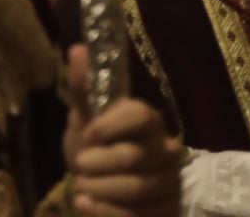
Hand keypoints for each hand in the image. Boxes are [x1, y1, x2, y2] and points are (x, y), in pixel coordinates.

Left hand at [63, 45, 182, 216]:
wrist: (98, 181)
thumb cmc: (91, 145)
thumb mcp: (82, 117)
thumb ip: (82, 87)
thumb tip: (78, 48)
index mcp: (148, 119)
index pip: (139, 115)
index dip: (108, 126)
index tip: (86, 135)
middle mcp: (168, 149)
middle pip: (133, 157)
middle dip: (95, 163)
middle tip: (79, 165)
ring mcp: (171, 182)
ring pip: (136, 188)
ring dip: (99, 189)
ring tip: (81, 186)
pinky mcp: (169, 211)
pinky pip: (140, 215)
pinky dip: (107, 212)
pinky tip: (86, 205)